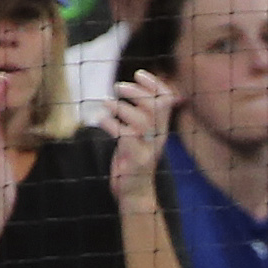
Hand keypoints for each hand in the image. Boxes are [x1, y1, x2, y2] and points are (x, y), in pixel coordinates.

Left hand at [107, 69, 179, 206]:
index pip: (167, 100)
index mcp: (160, 128)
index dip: (155, 84)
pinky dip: (109, 124)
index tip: (138, 74)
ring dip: (119, 107)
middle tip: (117, 87)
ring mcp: (148, 148)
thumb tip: (132, 89)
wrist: (135, 193)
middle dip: (136, 92)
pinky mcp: (135, 159)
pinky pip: (124, 136)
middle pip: (155, 106)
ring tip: (105, 103)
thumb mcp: (141, 136)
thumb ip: (140, 115)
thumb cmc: (133, 160)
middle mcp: (157, 136)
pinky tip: (100, 120)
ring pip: (140, 120)